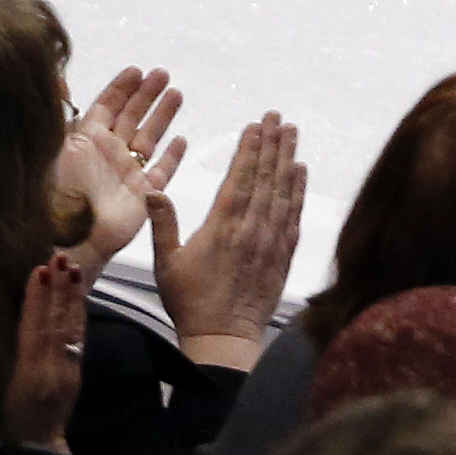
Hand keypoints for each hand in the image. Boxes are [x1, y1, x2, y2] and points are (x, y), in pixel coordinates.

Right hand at [4, 252, 88, 448]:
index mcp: (28, 376)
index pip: (34, 328)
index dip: (37, 299)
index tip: (39, 270)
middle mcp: (52, 370)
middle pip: (57, 322)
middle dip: (59, 288)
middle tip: (60, 255)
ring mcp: (68, 372)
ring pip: (72, 328)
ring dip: (72, 296)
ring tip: (73, 267)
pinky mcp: (76, 376)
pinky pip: (79, 340)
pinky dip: (78, 316)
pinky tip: (78, 298)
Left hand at [56, 67, 186, 277]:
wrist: (73, 239)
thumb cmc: (59, 196)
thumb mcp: (53, 149)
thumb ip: (59, 115)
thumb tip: (55, 79)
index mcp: (84, 143)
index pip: (105, 107)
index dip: (120, 88)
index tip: (136, 70)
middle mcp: (107, 154)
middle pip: (130, 117)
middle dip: (146, 94)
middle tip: (162, 73)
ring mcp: (126, 173)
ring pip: (149, 138)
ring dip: (162, 116)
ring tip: (176, 93)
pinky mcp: (144, 194)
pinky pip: (162, 171)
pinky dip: (172, 156)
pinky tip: (181, 139)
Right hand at [146, 114, 306, 371]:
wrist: (224, 338)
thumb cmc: (190, 302)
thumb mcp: (166, 263)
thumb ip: (163, 224)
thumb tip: (154, 189)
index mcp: (222, 228)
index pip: (239, 178)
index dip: (249, 149)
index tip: (255, 125)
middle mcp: (251, 229)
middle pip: (265, 177)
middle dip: (271, 144)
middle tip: (278, 116)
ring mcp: (271, 240)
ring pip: (283, 191)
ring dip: (287, 158)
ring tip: (292, 132)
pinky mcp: (284, 254)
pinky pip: (294, 214)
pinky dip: (298, 190)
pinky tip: (301, 170)